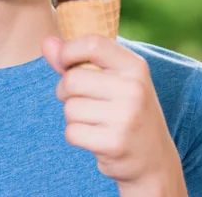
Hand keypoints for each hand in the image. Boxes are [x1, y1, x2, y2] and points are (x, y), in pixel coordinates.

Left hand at [42, 34, 187, 195]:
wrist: (155, 160)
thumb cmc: (126, 110)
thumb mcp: (113, 79)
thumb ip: (77, 60)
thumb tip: (46, 42)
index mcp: (134, 66)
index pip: (93, 44)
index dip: (69, 51)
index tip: (64, 63)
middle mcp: (133, 88)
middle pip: (72, 80)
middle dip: (64, 91)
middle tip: (79, 99)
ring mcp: (126, 117)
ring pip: (70, 108)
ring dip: (72, 116)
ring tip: (93, 120)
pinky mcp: (115, 143)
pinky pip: (72, 132)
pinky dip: (75, 135)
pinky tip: (94, 137)